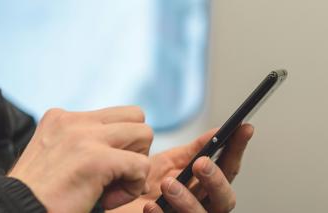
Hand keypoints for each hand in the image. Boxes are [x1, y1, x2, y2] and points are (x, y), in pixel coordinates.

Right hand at [8, 106, 153, 212]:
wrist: (14, 212)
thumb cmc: (39, 193)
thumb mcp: (56, 155)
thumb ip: (84, 142)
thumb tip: (122, 147)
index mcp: (64, 118)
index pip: (116, 115)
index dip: (120, 143)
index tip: (102, 168)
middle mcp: (75, 120)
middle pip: (136, 117)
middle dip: (135, 146)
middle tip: (116, 171)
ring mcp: (85, 137)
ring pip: (145, 133)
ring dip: (137, 163)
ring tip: (113, 184)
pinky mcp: (96, 159)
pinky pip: (141, 165)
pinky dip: (133, 186)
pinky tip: (109, 199)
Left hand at [108, 124, 253, 212]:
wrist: (124, 196)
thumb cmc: (151, 181)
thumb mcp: (173, 162)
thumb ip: (194, 150)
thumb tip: (217, 131)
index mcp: (208, 187)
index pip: (229, 168)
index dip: (238, 149)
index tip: (243, 128)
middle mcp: (205, 205)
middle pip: (225, 199)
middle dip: (215, 181)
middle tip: (200, 163)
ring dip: (186, 199)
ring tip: (168, 183)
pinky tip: (151, 205)